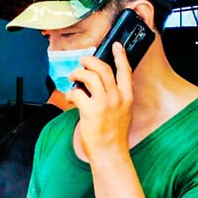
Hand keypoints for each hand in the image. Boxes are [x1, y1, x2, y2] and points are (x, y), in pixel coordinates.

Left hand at [67, 42, 133, 160]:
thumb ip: (116, 97)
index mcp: (128, 96)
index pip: (125, 70)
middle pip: (103, 68)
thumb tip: (98, 84)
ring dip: (77, 74)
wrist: (110, 152)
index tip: (115, 45)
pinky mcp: (90, 111)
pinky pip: (76, 93)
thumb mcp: (123, 112)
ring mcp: (104, 103)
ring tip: (73, 78)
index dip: (120, 55)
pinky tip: (69, 98)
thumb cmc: (114, 135)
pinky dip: (70, 93)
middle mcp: (117, 97)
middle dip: (90, 61)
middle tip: (82, 61)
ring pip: (89, 76)